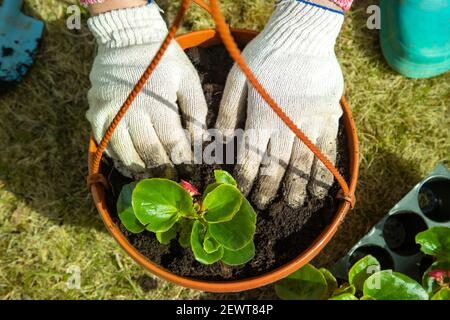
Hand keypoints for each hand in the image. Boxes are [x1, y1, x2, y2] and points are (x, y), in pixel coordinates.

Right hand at [87, 4, 206, 178]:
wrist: (128, 39)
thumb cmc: (164, 60)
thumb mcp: (188, 79)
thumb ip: (196, 111)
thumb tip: (200, 143)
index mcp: (158, 102)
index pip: (172, 143)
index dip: (183, 162)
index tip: (192, 175)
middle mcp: (131, 111)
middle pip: (150, 152)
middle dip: (165, 172)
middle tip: (175, 185)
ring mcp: (110, 114)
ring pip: (127, 154)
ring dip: (142, 172)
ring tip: (154, 183)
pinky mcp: (96, 115)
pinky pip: (108, 146)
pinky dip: (121, 161)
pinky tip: (133, 169)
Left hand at [216, 0, 344, 208]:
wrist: (302, 35)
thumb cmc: (264, 55)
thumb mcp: (237, 78)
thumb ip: (228, 111)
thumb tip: (218, 142)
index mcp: (259, 117)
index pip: (250, 157)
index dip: (245, 179)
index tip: (242, 195)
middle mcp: (284, 126)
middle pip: (276, 166)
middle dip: (268, 189)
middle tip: (264, 205)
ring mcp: (309, 123)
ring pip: (302, 163)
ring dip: (297, 187)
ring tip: (294, 204)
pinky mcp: (328, 117)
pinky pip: (327, 150)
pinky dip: (324, 171)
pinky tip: (320, 187)